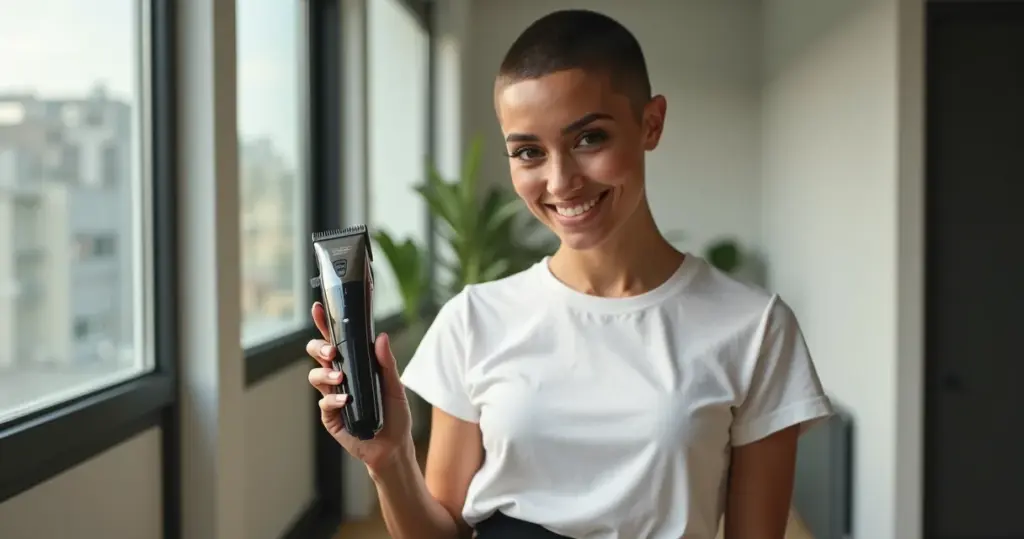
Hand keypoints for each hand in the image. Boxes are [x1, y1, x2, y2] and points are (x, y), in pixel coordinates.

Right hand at [306, 302, 413, 470]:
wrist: (393, 446)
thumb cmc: (395, 415)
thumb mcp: (395, 386)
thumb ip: (386, 363)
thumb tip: (381, 337)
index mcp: (355, 364)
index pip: (337, 340)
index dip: (325, 324)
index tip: (319, 309)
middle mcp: (341, 376)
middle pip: (317, 353)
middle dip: (319, 347)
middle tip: (330, 351)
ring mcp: (332, 395)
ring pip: (315, 374)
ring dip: (324, 372)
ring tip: (340, 377)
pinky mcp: (330, 415)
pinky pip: (323, 401)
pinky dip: (333, 398)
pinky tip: (345, 400)